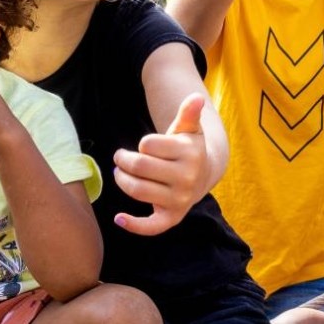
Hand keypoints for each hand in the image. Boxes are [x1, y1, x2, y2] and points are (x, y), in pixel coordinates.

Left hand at [112, 94, 212, 235]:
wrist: (205, 174)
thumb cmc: (188, 147)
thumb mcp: (188, 129)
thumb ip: (189, 113)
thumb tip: (196, 98)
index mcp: (190, 153)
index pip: (148, 145)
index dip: (142, 144)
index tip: (145, 145)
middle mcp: (187, 178)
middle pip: (140, 167)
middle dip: (124, 160)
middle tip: (120, 158)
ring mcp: (180, 199)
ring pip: (138, 190)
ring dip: (122, 180)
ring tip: (120, 173)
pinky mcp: (173, 217)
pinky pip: (152, 226)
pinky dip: (133, 224)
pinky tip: (119, 218)